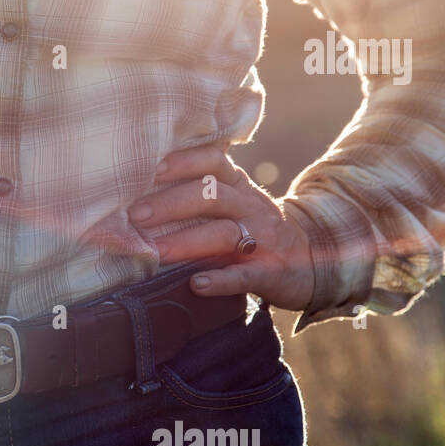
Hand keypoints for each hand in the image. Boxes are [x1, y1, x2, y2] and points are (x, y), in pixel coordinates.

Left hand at [127, 143, 314, 311]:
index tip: (152, 168)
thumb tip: (132, 192)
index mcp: (238, 185)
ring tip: (154, 252)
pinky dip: (220, 280)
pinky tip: (196, 284)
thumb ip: (197, 193)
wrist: (312, 261)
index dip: (184, 162)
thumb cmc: (252, 228)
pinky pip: (245, 275)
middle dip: (170, 204)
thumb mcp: (233, 202)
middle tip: (135, 215)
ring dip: (186, 242)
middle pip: (211, 196)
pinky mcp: (271, 272)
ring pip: (224, 234)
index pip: (213, 161)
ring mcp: (264, 239)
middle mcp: (251, 206)